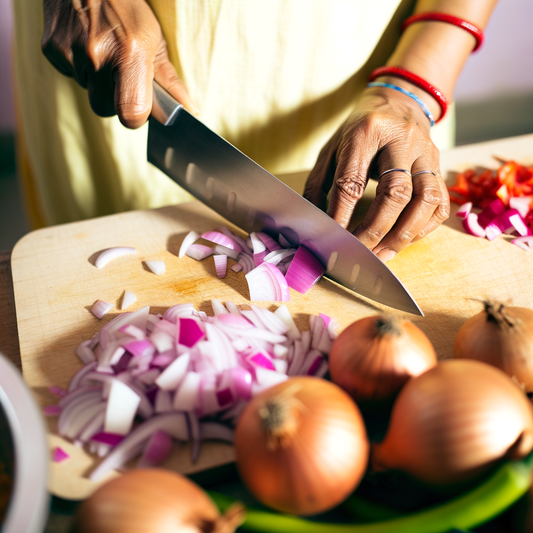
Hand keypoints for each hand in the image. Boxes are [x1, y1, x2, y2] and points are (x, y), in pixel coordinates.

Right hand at [41, 0, 196, 127]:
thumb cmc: (126, 6)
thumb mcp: (154, 38)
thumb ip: (168, 79)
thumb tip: (187, 109)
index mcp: (130, 53)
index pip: (131, 112)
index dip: (136, 117)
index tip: (140, 110)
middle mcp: (97, 55)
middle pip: (105, 108)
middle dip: (115, 100)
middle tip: (122, 77)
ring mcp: (71, 52)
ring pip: (88, 91)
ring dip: (98, 80)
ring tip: (104, 51)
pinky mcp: (51, 49)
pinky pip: (70, 75)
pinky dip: (80, 67)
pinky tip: (86, 44)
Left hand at [303, 86, 449, 260]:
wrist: (397, 102)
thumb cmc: (359, 131)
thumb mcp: (331, 148)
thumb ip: (319, 185)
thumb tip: (312, 224)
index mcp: (366, 133)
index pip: (353, 181)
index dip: (342, 215)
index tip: (333, 239)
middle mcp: (402, 140)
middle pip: (395, 193)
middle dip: (376, 230)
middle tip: (360, 253)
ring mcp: (426, 153)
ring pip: (426, 200)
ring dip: (404, 234)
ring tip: (383, 254)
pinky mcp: (440, 166)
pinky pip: (440, 204)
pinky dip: (423, 228)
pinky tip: (403, 240)